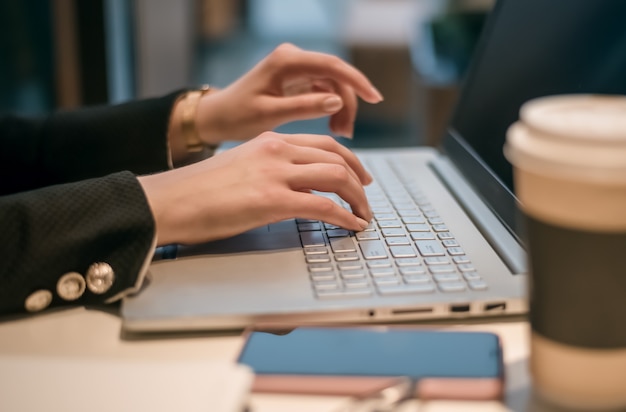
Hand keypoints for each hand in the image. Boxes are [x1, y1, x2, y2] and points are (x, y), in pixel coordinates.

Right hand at [139, 132, 372, 245]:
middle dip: (360, 181)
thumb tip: (292, 188)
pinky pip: (323, 206)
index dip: (350, 160)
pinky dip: (345, 217)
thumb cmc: (197, 191)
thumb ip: (269, 170)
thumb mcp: (239, 167)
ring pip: (336, 178)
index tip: (361, 176)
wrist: (168, 200)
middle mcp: (277, 151)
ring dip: (357, 199)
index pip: (323, 144)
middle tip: (367, 199)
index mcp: (270, 141)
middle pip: (337, 158)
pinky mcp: (271, 200)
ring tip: (364, 216)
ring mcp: (275, 174)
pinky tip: (352, 227)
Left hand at [196, 43, 382, 143]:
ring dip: (341, 109)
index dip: (357, 81)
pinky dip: (331, 109)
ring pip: (333, 85)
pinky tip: (332, 128)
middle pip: (336, 77)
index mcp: (286, 61)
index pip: (331, 66)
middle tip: (347, 134)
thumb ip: (304, 107)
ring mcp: (297, 68)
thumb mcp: (270, 115)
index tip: (374, 99)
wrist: (219, 117)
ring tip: (340, 135)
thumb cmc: (238, 116)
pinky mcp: (298, 80)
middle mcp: (294, 59)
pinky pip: (324, 91)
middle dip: (347, 104)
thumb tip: (337, 101)